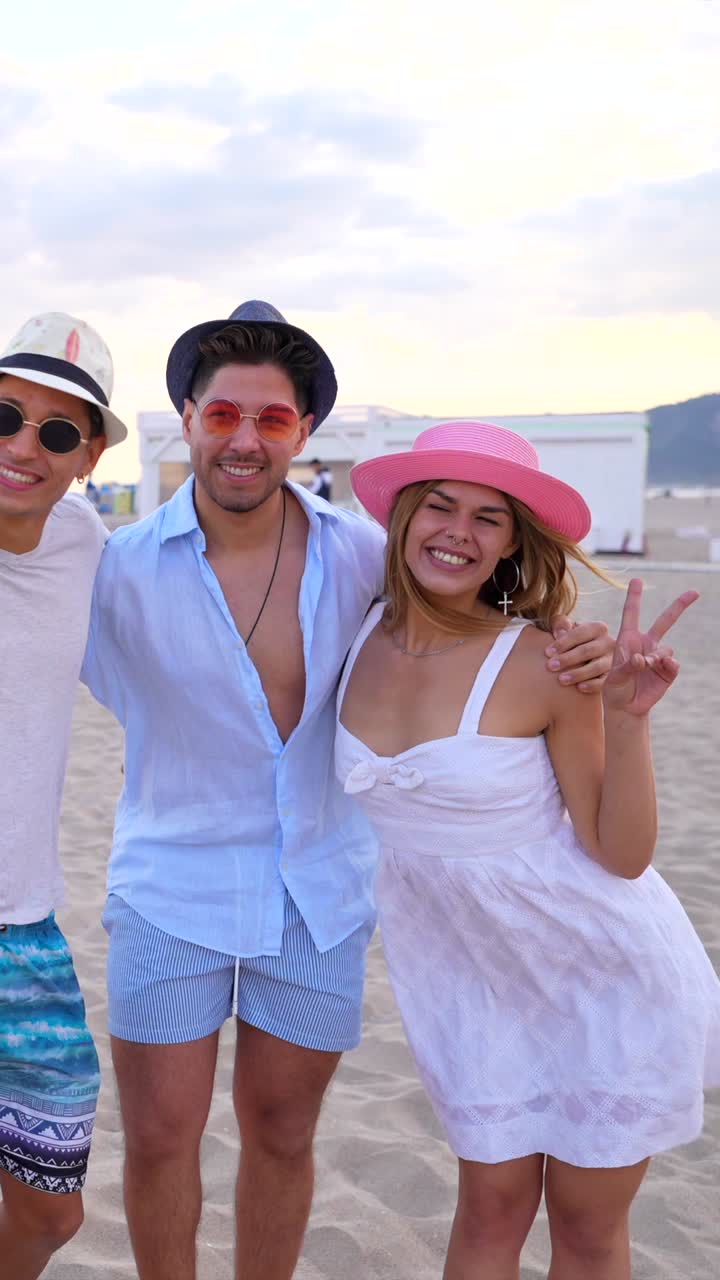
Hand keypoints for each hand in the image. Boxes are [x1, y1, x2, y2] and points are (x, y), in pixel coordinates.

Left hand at [545, 615, 613, 692]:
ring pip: (596, 667)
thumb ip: (560, 624)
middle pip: (587, 650)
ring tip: (562, 679)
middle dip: (568, 659)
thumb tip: (560, 633)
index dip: (562, 643)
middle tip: (550, 666)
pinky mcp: (613, 677)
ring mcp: (613, 660)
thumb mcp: (564, 629)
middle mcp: (609, 642)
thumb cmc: (569, 642)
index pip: (579, 634)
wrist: (582, 660)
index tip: (547, 652)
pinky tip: (579, 688)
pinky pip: (605, 681)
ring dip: (578, 673)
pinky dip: (593, 685)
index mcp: (597, 628)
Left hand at [603, 578, 698, 716]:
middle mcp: (645, 644)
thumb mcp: (614, 678)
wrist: (626, 707)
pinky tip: (660, 669)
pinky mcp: (668, 670)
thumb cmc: (615, 689)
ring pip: (665, 648)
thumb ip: (627, 667)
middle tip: (694, 592)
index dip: (634, 597)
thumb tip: (644, 658)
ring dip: (655, 658)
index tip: (637, 579)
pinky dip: (667, 665)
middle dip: (680, 605)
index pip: (631, 614)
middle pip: (665, 620)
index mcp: (628, 639)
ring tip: (643, 668)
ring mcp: (658, 656)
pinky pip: (673, 663)